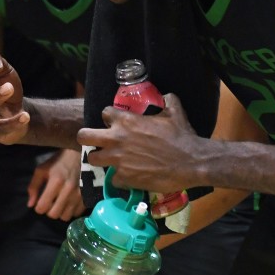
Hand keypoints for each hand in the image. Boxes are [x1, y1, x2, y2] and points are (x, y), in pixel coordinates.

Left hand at [27, 149, 84, 220]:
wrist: (81, 155)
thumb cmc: (58, 162)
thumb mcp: (42, 170)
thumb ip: (33, 186)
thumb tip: (30, 204)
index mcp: (56, 181)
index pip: (43, 206)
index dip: (38, 208)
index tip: (40, 203)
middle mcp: (69, 190)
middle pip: (54, 214)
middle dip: (49, 211)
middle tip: (50, 204)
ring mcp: (80, 194)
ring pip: (65, 216)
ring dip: (60, 212)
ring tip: (60, 204)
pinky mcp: (88, 197)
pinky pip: (76, 214)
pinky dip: (71, 211)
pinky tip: (69, 202)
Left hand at [79, 93, 200, 192]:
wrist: (190, 162)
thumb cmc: (182, 136)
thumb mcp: (175, 111)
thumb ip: (167, 100)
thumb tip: (165, 95)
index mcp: (126, 121)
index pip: (104, 113)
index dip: (110, 118)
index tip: (115, 123)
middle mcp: (116, 139)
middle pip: (84, 136)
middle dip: (87, 137)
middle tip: (97, 142)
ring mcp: (118, 160)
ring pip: (92, 159)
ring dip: (100, 159)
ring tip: (110, 160)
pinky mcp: (124, 178)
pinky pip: (113, 178)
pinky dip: (120, 178)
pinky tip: (129, 176)